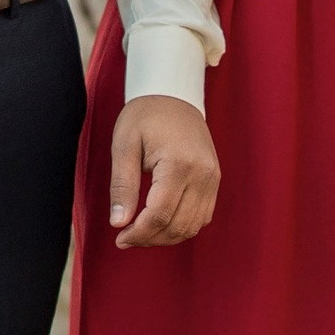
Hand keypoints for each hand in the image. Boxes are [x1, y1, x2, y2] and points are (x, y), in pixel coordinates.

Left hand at [108, 94, 218, 248]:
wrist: (173, 95)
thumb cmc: (145, 116)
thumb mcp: (124, 145)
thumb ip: (122, 186)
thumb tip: (118, 223)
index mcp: (178, 163)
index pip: (159, 214)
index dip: (138, 233)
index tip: (119, 239)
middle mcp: (202, 174)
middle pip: (177, 225)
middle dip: (149, 238)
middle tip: (126, 237)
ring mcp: (213, 178)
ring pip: (192, 226)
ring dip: (166, 237)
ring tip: (142, 232)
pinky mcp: (215, 180)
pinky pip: (202, 217)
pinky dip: (182, 226)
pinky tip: (161, 221)